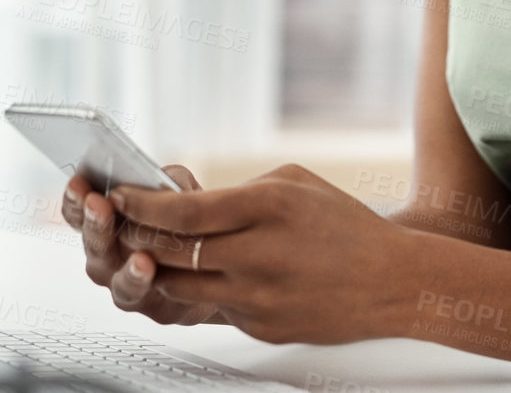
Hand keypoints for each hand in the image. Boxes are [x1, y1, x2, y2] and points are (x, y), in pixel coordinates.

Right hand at [61, 164, 219, 325]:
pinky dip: (139, 279)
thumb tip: (159, 178)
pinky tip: (145, 264)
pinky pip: (141, 294)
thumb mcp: (181, 194)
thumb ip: (168, 182)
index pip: (79, 212)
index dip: (74, 199)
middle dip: (94, 222)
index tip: (77, 183)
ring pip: (113, 273)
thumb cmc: (188, 228)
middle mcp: (107, 257)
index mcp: (107, 225)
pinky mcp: (152, 306)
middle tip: (96, 203)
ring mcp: (124, 283)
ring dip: (122, 260)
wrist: (216, 273)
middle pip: (93, 242)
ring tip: (128, 245)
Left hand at [110, 163, 420, 344]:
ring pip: (179, 287)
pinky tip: (211, 275)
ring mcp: (257, 297)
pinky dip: (203, 290)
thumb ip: (238, 191)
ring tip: (153, 252)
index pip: (182, 211)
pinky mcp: (259, 327)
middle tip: (122, 224)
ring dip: (158, 269)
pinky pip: (211, 308)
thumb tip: (184, 202)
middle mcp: (259, 254)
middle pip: (170, 252)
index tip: (120, 196)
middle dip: (136, 236)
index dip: (141, 205)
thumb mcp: (295, 184)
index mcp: (268, 207)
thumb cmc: (345, 226)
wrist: (391, 281)